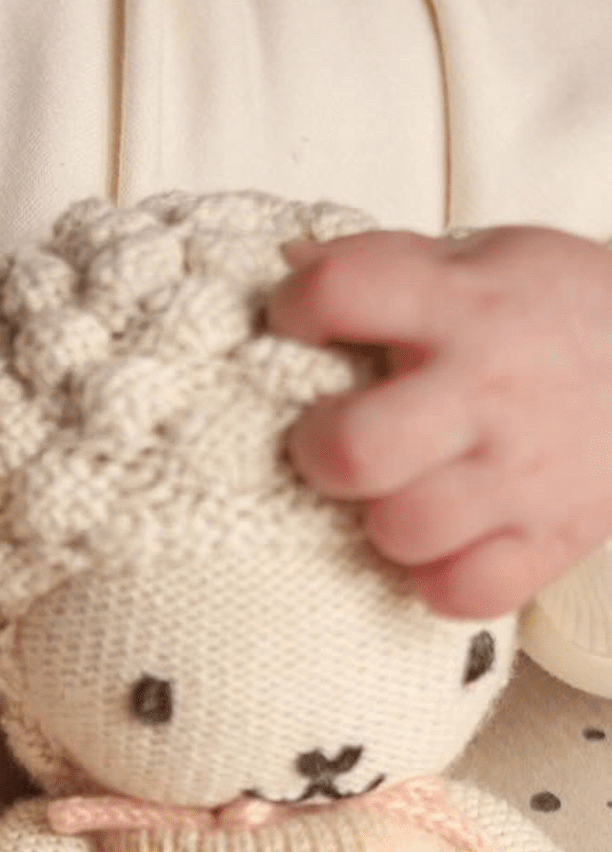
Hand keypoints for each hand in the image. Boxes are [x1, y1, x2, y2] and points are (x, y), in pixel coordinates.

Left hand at [267, 226, 611, 618]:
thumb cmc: (562, 311)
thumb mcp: (487, 259)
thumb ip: (387, 265)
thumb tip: (290, 263)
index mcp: (463, 304)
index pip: (341, 291)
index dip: (297, 306)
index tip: (298, 323)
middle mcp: (488, 390)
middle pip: (353, 447)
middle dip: (321, 448)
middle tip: (337, 438)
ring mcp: (523, 473)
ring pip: (400, 530)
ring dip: (382, 519)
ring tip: (398, 491)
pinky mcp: (554, 539)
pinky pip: (463, 592)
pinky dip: (440, 579)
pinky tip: (444, 542)